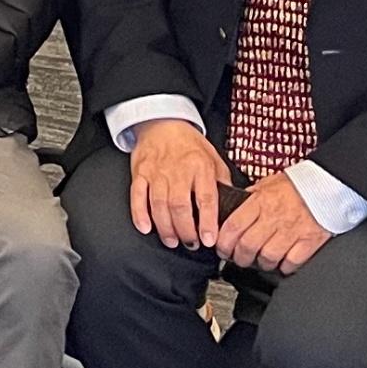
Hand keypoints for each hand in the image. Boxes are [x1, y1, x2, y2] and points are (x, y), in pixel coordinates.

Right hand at [124, 115, 229, 249]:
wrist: (162, 123)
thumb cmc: (189, 144)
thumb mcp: (214, 159)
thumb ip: (222, 183)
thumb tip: (230, 207)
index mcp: (200, 167)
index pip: (205, 199)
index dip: (207, 222)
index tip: (209, 239)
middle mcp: (178, 170)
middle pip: (179, 206)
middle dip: (185, 230)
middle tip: (191, 244)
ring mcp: (156, 173)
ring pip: (159, 205)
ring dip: (166, 227)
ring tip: (173, 241)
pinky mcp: (140, 173)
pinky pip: (137, 196)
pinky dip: (139, 214)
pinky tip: (145, 227)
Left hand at [216, 169, 332, 275]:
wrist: (329, 183)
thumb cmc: (298, 184)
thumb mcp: (267, 184)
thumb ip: (251, 198)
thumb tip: (234, 209)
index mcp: (260, 202)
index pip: (233, 226)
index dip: (223, 242)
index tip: (221, 248)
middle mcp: (274, 217)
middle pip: (247, 245)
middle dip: (238, 257)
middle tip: (237, 259)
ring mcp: (292, 231)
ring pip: (267, 256)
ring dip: (260, 264)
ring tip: (259, 262)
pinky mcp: (310, 241)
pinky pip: (292, 262)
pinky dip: (285, 267)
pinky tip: (281, 264)